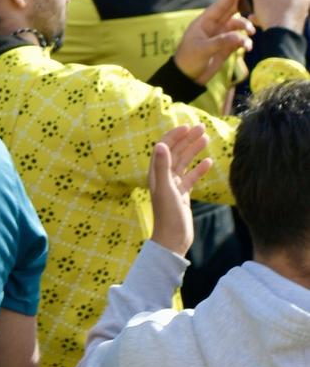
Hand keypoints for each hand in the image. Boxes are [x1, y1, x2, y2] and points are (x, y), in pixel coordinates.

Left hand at [148, 124, 211, 256]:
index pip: (164, 148)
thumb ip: (162, 167)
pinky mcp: (183, 195)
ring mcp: (174, 186)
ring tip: (206, 138)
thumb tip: (161, 144)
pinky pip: (191, 177)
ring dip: (194, 150)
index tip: (187, 126)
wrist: (173, 240)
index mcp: (156, 173)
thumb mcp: (166, 190)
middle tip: (202, 127)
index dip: (174, 135)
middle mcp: (164, 177)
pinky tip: (208, 162)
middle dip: (187, 139)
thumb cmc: (168, 216)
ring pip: (184, 163)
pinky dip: (199, 169)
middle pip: (176, 153)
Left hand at [174, 0, 251, 84]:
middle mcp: (213, 28)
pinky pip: (239, 41)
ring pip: (237, 27)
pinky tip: (248, 47)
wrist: (188, 78)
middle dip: (242, 11)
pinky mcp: (226, 49)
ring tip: (251, 34)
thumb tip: (240, 37)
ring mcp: (220, 38)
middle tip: (253, 10)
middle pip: (230, 14)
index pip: (218, 7)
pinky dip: (245, 42)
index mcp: (204, 23)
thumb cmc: (189, 59)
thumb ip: (221, 42)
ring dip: (245, 28)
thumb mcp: (203, 49)